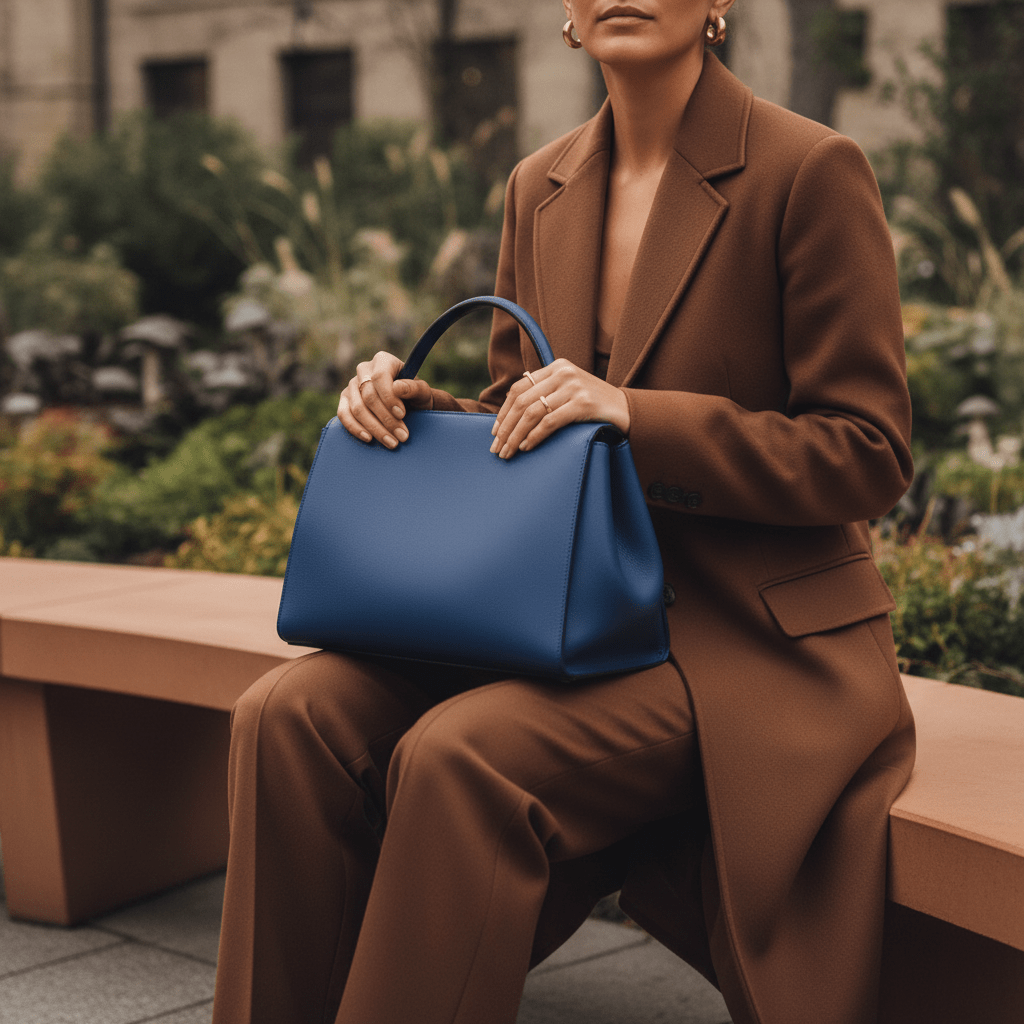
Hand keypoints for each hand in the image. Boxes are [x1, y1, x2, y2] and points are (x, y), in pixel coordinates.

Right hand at [337, 352, 432, 448]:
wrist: (409, 407)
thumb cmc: (415, 397)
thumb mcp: (422, 392)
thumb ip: (414, 388)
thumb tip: (397, 388)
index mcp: (383, 361)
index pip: (380, 377)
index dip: (389, 397)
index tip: (402, 415)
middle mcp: (364, 370)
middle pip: (369, 396)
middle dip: (386, 419)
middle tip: (402, 436)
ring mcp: (352, 385)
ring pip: (357, 408)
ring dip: (375, 428)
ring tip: (392, 442)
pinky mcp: (344, 401)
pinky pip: (343, 414)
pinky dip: (355, 428)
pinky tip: (369, 438)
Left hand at [489, 359, 629, 459]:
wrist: (628, 410)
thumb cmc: (594, 406)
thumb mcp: (569, 390)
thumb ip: (546, 393)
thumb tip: (512, 413)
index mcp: (556, 367)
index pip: (518, 388)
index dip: (503, 411)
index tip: (495, 431)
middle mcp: (563, 373)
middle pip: (522, 402)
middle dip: (506, 428)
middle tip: (497, 448)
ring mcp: (574, 387)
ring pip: (532, 413)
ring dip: (516, 436)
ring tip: (509, 452)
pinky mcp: (583, 404)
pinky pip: (549, 422)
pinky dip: (535, 436)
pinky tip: (527, 447)